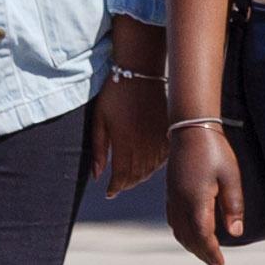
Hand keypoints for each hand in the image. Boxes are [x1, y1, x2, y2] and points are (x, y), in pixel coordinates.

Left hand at [88, 70, 168, 199]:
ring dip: (140, 177)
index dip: (114, 188)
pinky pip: (162, 158)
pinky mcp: (167, 133)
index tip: (109, 192)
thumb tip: (97, 176)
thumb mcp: (99, 120)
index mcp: (125, 145)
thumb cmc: (115, 95)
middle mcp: (144, 146)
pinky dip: (154, 166)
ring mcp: (158, 140)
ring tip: (130, 176)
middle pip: (137, 177)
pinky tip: (147, 163)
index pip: (121, 178)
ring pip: (151, 170)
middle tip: (118, 185)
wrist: (141, 73)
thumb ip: (99, 149)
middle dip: (126, 184)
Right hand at [164, 123, 243, 264]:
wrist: (190, 128)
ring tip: (206, 253)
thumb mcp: (231, 176)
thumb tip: (236, 233)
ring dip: (191, 246)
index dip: (212, 253)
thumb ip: (233, 206)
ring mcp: (172, 197)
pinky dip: (183, 234)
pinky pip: (173, 220)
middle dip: (202, 254)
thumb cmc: (214, 150)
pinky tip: (191, 234)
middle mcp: (180, 202)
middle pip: (189, 238)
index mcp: (196, 200)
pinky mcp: (170, 191)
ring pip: (179, 231)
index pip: (203, 236)